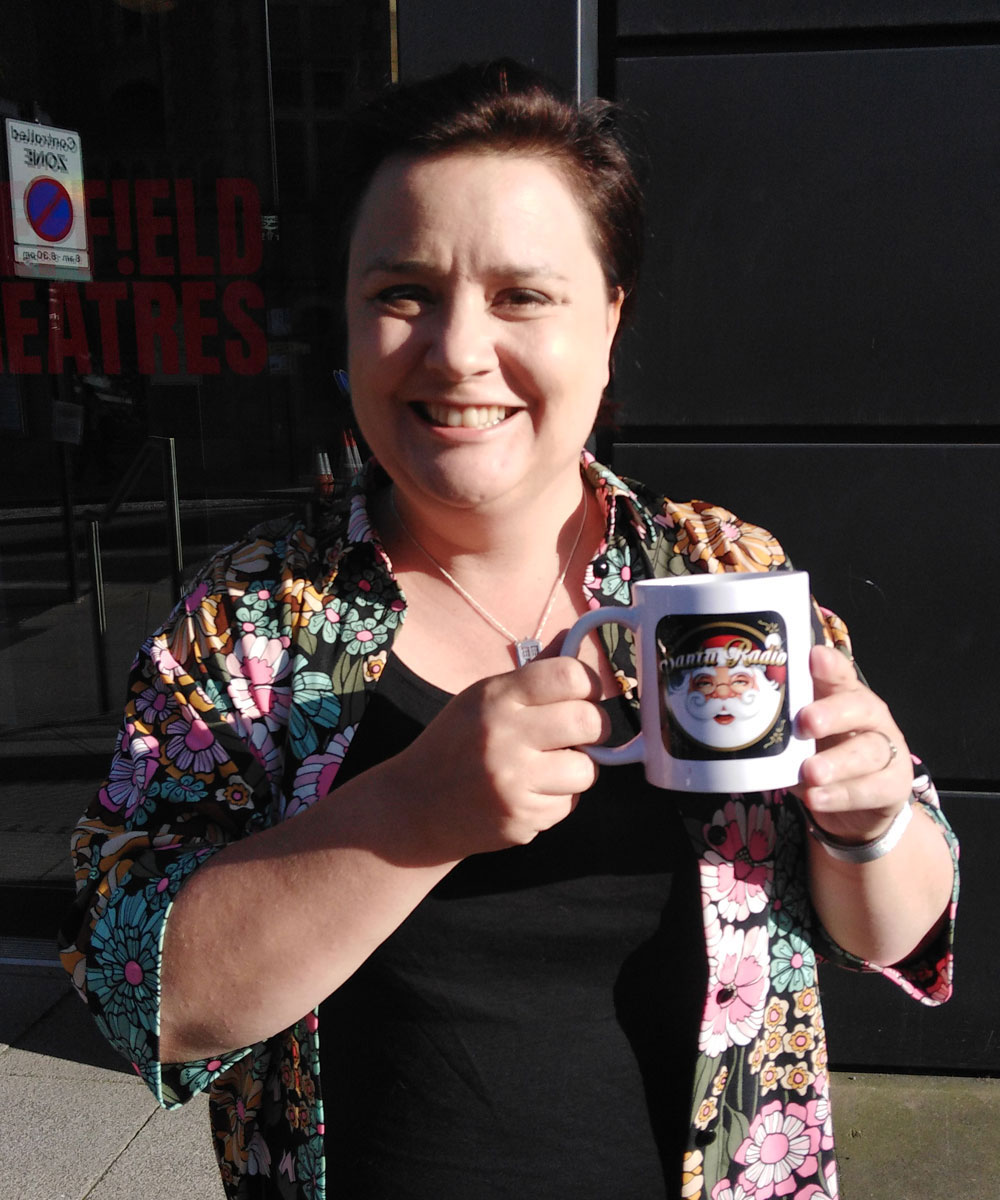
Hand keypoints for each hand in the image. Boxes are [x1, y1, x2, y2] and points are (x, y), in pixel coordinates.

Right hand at [391, 656, 610, 859]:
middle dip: (594, 727)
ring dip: (576, 768)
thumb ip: (532, 674)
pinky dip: (556, 799)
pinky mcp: (522, 819)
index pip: (569, 675)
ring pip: (587, 769)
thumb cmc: (455, 744)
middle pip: (589, 721)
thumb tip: (574, 638)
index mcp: (496, 697)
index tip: (583, 695)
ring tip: (548, 767)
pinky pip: (568, 804)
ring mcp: (514, 782)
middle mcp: (505, 736)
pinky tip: (528, 793)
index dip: (589, 683)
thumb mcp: (483, 698)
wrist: (415, 807)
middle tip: (579, 732)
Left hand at [791, 644, 913, 844]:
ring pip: (868, 751)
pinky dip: (842, 795)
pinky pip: (872, 789)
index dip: (830, 666)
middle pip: (859, 707)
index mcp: (844, 697)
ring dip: (837, 762)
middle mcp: (869, 717)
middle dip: (832, 713)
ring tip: (810, 772)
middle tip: (806, 722)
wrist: (855, 808)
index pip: (840, 674)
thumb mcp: (798, 739)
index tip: (814, 657)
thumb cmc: (822, 758)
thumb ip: (780, 726)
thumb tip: (738, 725)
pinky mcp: (893, 786)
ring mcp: (887, 750)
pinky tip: (817, 798)